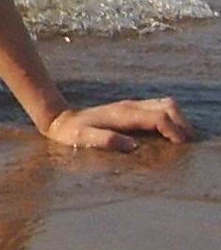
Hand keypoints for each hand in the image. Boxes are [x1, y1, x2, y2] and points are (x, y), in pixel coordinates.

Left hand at [44, 97, 195, 152]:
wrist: (61, 120)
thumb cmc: (72, 134)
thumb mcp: (84, 139)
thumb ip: (106, 141)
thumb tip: (132, 146)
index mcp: (122, 114)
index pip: (157, 117)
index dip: (173, 130)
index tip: (181, 145)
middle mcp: (130, 106)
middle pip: (167, 105)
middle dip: (182, 122)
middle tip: (188, 143)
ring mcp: (131, 105)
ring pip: (165, 103)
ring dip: (179, 118)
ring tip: (184, 138)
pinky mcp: (131, 109)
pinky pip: (158, 107)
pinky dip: (171, 117)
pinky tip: (171, 132)